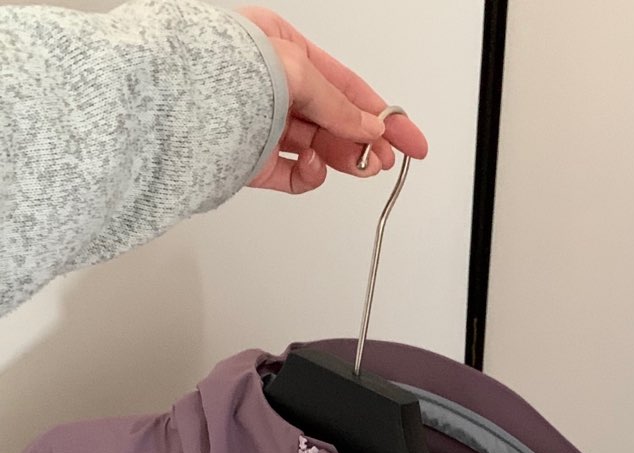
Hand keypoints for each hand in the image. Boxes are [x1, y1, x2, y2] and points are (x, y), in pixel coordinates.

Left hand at [238, 8, 428, 193]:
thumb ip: (340, 106)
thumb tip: (370, 129)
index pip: (344, 85)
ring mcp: (260, 124)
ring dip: (341, 159)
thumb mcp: (299, 73)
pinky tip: (312, 169)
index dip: (382, 115)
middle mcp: (271, 86)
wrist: (178, 104)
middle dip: (363, 142)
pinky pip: (289, 174)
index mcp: (281, 49)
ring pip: (315, 148)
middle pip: (332, 121)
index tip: (410, 141)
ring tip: (360, 168)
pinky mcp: (249, 160)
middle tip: (385, 161)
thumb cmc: (225, 70)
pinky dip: (306, 176)